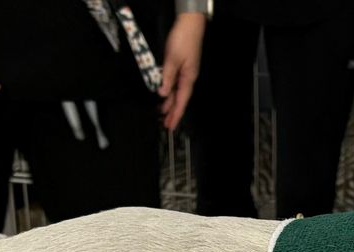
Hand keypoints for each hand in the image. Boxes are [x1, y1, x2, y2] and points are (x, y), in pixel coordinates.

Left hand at [159, 11, 204, 130]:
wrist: (190, 23)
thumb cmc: (184, 39)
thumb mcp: (172, 59)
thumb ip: (167, 77)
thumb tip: (163, 93)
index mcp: (188, 78)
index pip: (181, 101)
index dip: (176, 114)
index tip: (171, 126)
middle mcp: (188, 77)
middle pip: (180, 99)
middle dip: (173, 112)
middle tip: (166, 124)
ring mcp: (185, 71)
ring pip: (177, 91)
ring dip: (170, 102)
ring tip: (163, 113)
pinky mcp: (182, 65)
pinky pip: (175, 83)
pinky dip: (170, 91)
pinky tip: (165, 94)